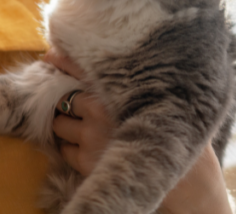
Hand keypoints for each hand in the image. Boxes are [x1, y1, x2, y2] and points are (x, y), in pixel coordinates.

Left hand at [43, 49, 232, 213]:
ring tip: (83, 127)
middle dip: (66, 100)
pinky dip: (70, 147)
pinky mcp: (86, 162)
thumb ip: (138, 79)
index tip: (50, 56)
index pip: (78, 66)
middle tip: (75, 103)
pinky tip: (88, 147)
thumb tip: (116, 64)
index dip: (60, 59)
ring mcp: (90, 136)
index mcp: (117, 87)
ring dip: (66, 124)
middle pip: (62, 96)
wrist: (185, 178)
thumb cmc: (179, 130)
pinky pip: (63, 150)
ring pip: (59, 123)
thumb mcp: (165, 94)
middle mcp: (99, 109)